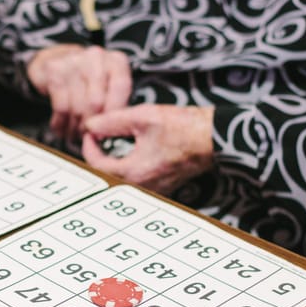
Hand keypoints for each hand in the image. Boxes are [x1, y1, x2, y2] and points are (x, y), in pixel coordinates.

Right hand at [27, 44, 131, 142]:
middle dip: (91, 125)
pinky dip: (60, 122)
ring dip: (75, 127)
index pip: (121, 88)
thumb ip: (115, 105)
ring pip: (78, 107)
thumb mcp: (108, 86)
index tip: (107, 132)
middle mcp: (96, 57)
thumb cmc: (89, 80)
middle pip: (97, 101)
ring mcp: (74, 61)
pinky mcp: (55, 70)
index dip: (114, 113)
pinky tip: (60, 128)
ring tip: (74, 135)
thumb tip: (112, 133)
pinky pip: (61, 106)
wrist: (58, 59)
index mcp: (116, 61)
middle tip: (87, 137)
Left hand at [81, 104, 214, 194]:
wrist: (217, 137)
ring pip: (122, 177)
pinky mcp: (164, 185)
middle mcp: (142, 186)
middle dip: (99, 153)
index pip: (97, 164)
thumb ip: (112, 122)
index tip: (91, 130)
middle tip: (98, 135)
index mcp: (134, 172)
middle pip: (107, 173)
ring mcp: (154, 188)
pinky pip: (137, 178)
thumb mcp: (143, 117)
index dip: (89, 146)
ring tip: (112, 140)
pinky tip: (132, 148)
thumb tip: (90, 125)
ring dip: (113, 159)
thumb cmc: (184, 127)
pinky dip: (128, 163)